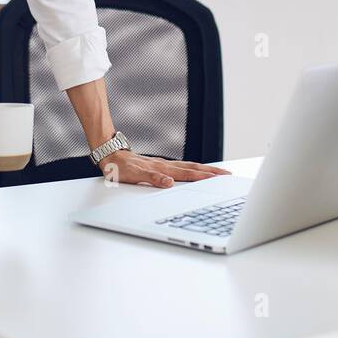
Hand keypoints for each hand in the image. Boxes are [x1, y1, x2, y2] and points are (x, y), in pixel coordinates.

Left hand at [97, 150, 229, 187]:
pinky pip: (180, 168)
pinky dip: (191, 170)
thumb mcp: (133, 175)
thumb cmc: (120, 167)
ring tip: (217, 173)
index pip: (188, 174)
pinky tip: (194, 172)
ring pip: (188, 167)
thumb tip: (169, 183)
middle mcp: (165, 165)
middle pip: (193, 168)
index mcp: (162, 169)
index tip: (220, 178)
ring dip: (203, 170)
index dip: (204, 176)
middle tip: (227, 175)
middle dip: (211, 172)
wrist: (110, 154)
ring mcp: (162, 164)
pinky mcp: (158, 165)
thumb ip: (151, 179)